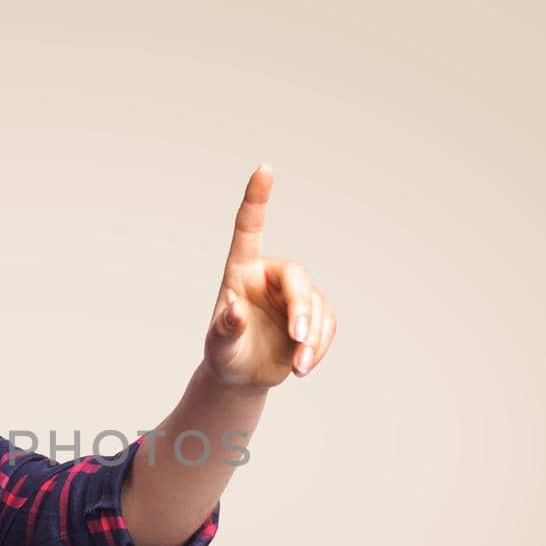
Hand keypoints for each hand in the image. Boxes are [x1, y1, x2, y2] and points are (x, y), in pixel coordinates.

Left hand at [203, 162, 336, 386]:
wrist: (242, 376)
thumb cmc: (225, 354)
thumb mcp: (218, 347)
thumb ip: (225, 329)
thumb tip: (235, 312)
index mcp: (240, 271)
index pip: (249, 229)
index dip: (257, 199)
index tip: (265, 169)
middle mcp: (269, 276)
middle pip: (297, 277)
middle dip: (301, 308)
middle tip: (298, 339)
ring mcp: (293, 294)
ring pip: (317, 303)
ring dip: (312, 337)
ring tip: (298, 366)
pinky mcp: (312, 314)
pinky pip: (328, 323)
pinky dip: (319, 346)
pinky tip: (303, 367)